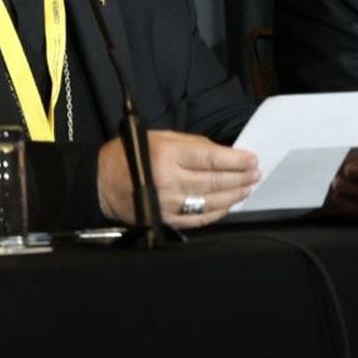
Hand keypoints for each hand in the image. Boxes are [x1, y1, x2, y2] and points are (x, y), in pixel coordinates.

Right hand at [97, 130, 260, 229]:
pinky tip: (228, 204)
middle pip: (215, 181)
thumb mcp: (161, 137)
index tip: (251, 159)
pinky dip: (217, 212)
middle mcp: (169, 181)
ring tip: (247, 188)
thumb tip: (222, 152)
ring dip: (233, 195)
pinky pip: (199, 218)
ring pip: (210, 201)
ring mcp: (168, 203)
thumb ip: (192, 144)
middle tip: (255, 174)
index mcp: (167, 156)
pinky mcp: (166, 219)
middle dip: (239, 177)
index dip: (235, 160)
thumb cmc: (131, 154)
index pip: (211, 158)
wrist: (102, 182)